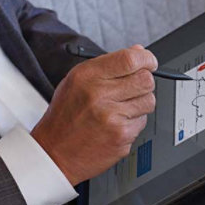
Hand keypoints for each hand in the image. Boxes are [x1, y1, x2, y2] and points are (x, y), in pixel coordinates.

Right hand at [31, 44, 157, 185]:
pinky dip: (133, 123)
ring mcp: (111, 117)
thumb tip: (139, 52)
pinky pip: (142, 122)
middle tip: (134, 88)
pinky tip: (115, 125)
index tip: (149, 62)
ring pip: (149, 101)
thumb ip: (108, 65)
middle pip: (145, 79)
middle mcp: (98, 94)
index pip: (129, 59)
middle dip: (144, 82)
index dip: (146, 59)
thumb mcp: (77, 81)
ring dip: (139, 104)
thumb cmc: (65, 116)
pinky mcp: (121, 136)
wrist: (54, 153)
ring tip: (120, 110)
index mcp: (86, 76)